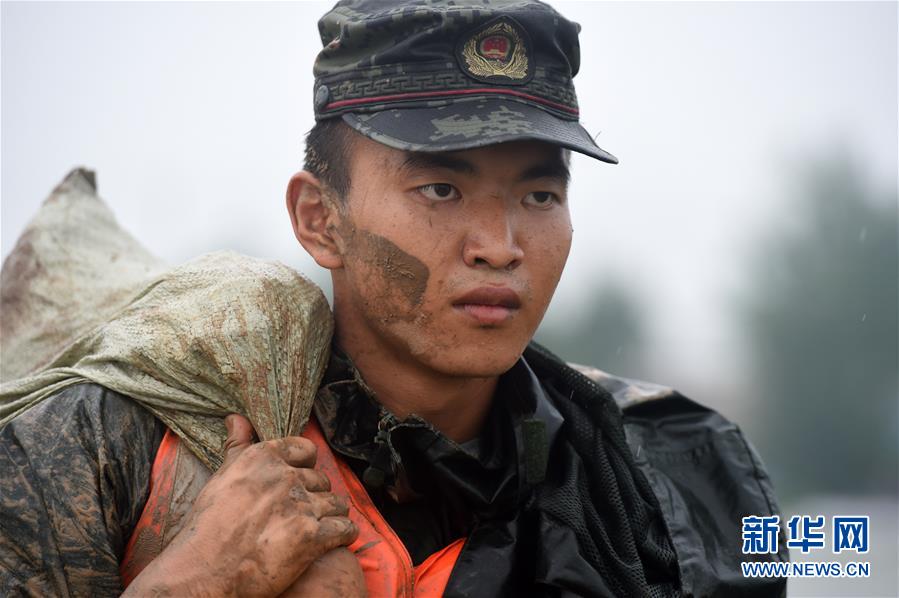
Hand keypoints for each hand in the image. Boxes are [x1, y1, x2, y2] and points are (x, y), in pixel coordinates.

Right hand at [125, 415, 358, 596]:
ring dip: (330, 516)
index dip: (305, 467)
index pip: (307, 450)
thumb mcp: (222, 476)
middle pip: (321, 479)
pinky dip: (342, 535)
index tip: (297, 483)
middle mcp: (285, 477)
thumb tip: (236, 417)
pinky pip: (344, 529)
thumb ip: (237, 445)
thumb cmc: (208, 526)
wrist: (202, 572)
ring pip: (337, 503)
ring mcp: (301, 506)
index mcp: (264, 457)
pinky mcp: (312, 537)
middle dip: (315, 497)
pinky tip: (331, 541)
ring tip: (316, 528)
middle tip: (299, 514)